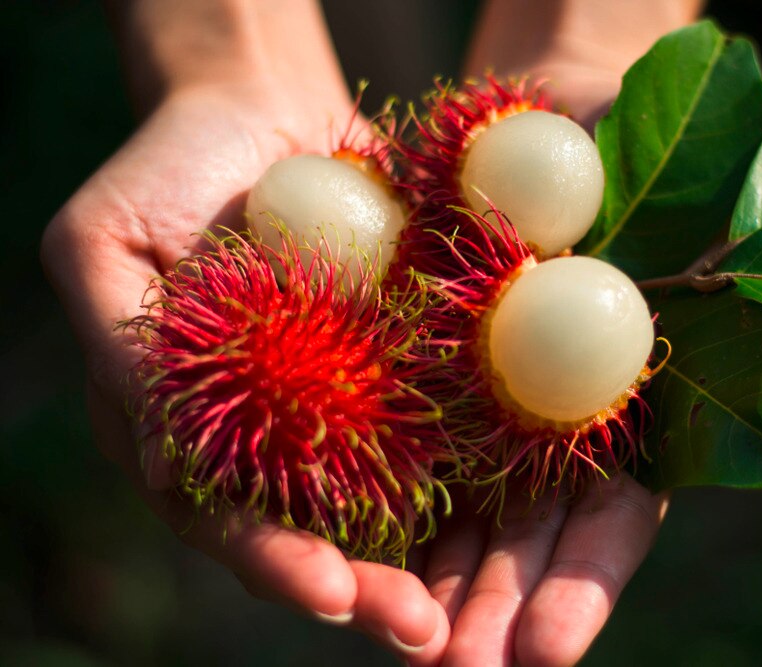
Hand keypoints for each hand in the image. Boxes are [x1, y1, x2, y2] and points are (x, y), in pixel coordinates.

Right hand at [41, 3, 449, 662]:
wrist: (258, 110)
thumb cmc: (163, 171)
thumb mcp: (104, 246)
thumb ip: (125, 349)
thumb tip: (160, 456)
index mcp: (190, 433)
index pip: (228, 519)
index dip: (274, 560)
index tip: (330, 590)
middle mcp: (269, 437)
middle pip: (316, 532)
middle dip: (366, 587)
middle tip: (422, 634)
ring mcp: (338, 406)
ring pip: (384, 500)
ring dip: (428, 557)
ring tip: (474, 608)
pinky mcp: (397, 368)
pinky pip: (436, 425)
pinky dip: (471, 470)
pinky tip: (519, 510)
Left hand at [408, 2, 698, 663]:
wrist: (515, 129)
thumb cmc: (590, 144)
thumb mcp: (633, 181)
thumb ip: (672, 240)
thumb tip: (715, 263)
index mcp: (630, 404)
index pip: (616, 517)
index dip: (586, 582)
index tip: (549, 649)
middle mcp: (564, 431)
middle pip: (537, 544)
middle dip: (505, 611)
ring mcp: (495, 423)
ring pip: (471, 529)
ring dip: (443, 596)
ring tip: (416, 655)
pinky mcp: (428, 402)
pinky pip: (407, 472)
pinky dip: (388, 529)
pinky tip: (358, 578)